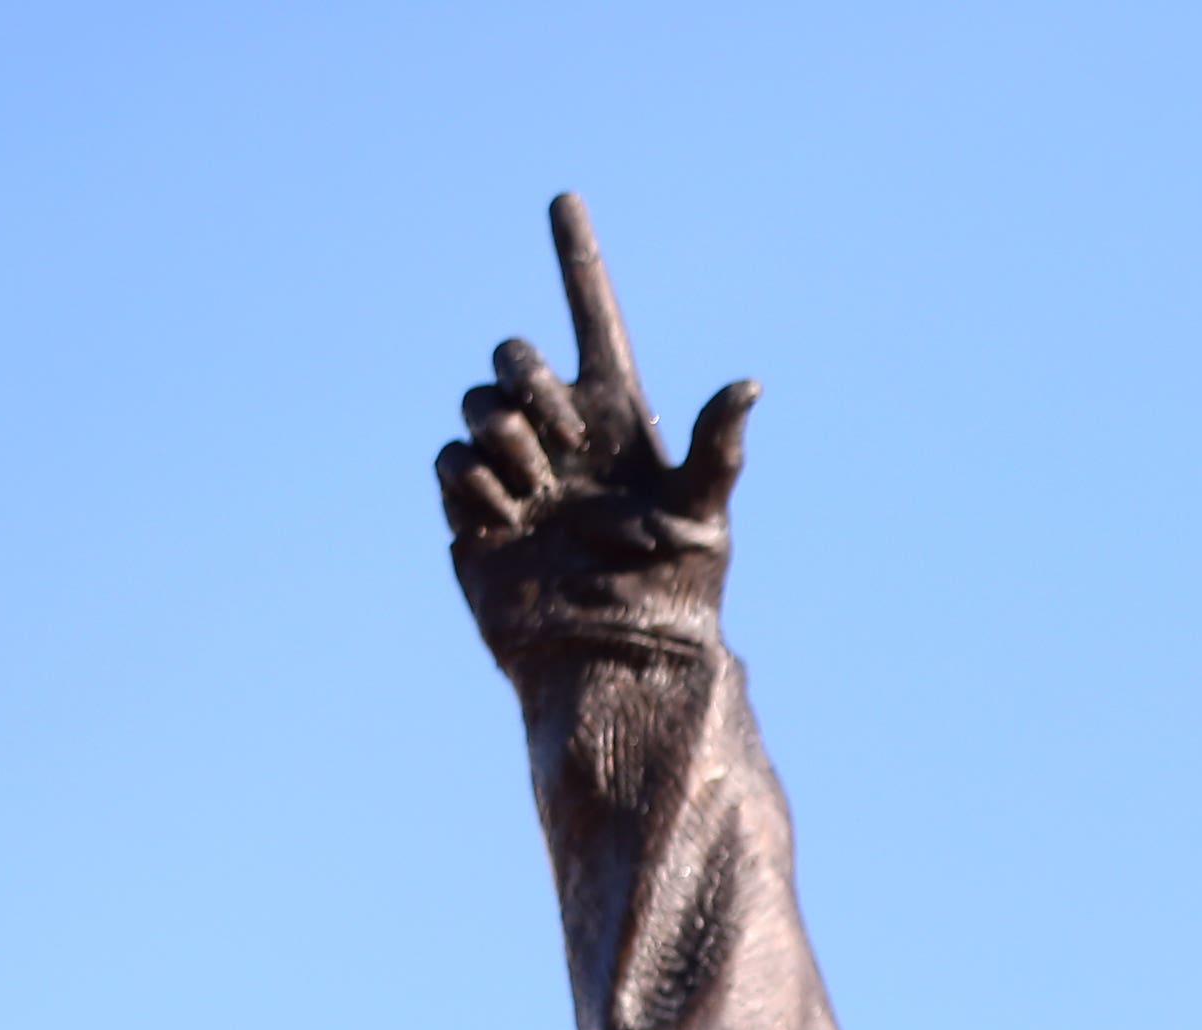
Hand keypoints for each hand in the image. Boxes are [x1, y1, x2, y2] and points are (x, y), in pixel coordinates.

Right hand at [434, 193, 757, 659]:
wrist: (618, 657)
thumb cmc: (676, 593)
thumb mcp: (706, 516)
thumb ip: (719, 446)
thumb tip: (751, 382)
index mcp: (616, 417)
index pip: (592, 319)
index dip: (577, 259)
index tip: (564, 199)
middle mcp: (560, 433)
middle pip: (513, 355)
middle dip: (528, 381)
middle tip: (565, 442)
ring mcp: (513, 468)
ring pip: (476, 406)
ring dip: (504, 436)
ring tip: (539, 488)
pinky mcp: (473, 509)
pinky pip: (451, 461)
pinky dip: (477, 483)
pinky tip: (510, 521)